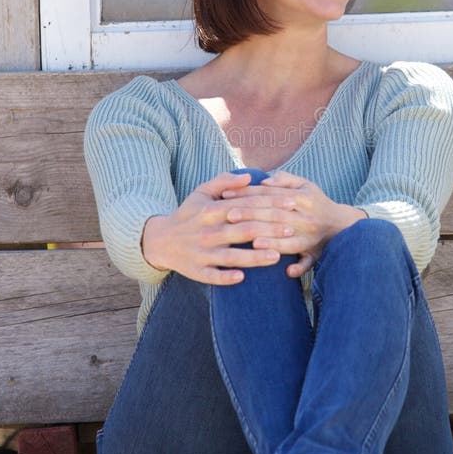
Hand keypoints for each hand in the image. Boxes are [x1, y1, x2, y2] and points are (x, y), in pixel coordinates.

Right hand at [141, 172, 296, 285]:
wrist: (160, 240)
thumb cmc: (188, 214)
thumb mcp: (201, 192)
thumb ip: (224, 182)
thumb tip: (249, 176)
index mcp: (212, 210)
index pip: (246, 205)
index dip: (270, 204)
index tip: (291, 204)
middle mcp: (208, 231)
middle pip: (243, 230)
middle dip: (269, 229)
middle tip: (292, 229)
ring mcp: (202, 252)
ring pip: (231, 255)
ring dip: (254, 257)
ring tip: (277, 255)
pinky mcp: (196, 271)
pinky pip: (212, 276)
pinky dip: (226, 276)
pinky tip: (242, 277)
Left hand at [221, 171, 366, 277]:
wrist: (342, 224)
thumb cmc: (316, 202)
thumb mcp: (305, 184)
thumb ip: (284, 180)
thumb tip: (264, 181)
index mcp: (303, 198)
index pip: (270, 194)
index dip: (247, 194)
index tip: (226, 195)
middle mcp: (307, 217)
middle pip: (275, 216)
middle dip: (251, 215)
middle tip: (228, 216)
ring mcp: (312, 237)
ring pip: (289, 239)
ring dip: (271, 242)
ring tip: (250, 242)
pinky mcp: (316, 253)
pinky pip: (308, 262)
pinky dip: (298, 267)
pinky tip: (286, 271)